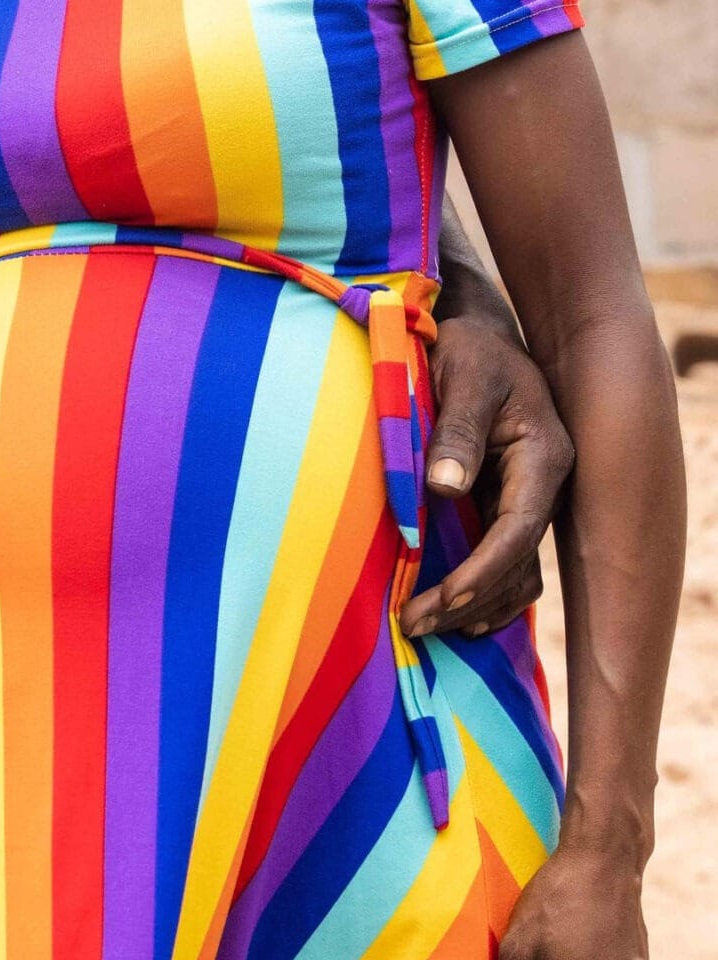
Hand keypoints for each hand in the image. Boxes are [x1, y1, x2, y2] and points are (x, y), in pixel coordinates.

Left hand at [398, 306, 572, 641]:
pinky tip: (456, 615)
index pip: (518, 530)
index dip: (483, 571)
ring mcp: (529, 498)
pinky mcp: (508, 503)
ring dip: (476, 605)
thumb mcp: (463, 376)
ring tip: (424, 625)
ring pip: (517, 571)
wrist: (478, 334)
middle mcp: (545, 485)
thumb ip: (456, 431)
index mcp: (544, 457)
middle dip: (470, 600)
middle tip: (413, 624)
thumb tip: (444, 491)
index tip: (444, 601)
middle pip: (518, 562)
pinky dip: (485, 591)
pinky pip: (506, 560)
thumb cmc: (469, 348)